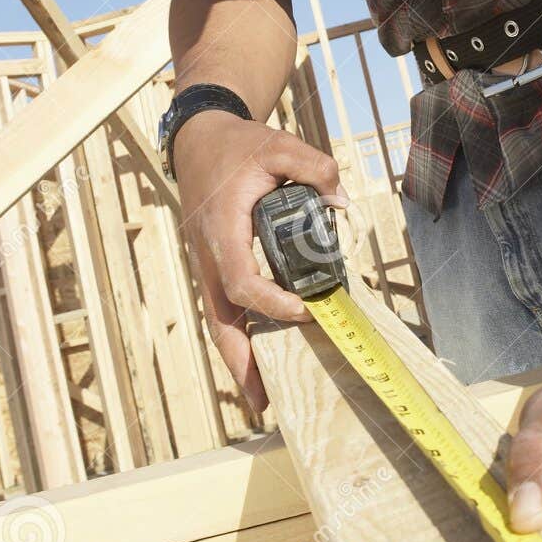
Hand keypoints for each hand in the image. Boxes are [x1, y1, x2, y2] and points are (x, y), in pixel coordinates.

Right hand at [173, 112, 347, 412]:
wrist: (199, 140)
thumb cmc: (238, 146)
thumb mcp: (279, 144)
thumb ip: (314, 167)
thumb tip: (342, 202)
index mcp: (222, 228)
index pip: (242, 280)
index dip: (270, 302)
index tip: (304, 309)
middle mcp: (209, 254)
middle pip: (220, 319)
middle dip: (238, 362)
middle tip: (261, 401)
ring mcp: (207, 264)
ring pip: (218, 321)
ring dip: (236, 359)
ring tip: (259, 398)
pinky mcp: (213, 266)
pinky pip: (224, 309)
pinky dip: (238, 336)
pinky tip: (257, 357)